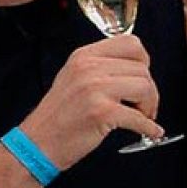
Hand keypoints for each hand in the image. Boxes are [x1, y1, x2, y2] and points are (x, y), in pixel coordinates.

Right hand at [17, 35, 163, 169]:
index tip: (143, 78)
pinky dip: (149, 128)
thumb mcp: (73, 78)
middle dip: (150, 90)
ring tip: (141, 117)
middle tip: (144, 106)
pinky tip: (149, 132)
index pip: (131, 43)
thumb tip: (138, 69)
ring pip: (145, 88)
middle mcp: (88, 68)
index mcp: (84, 56)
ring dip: (150, 106)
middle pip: (142, 68)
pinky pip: (140, 117)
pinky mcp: (101, 112)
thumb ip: (101, 68)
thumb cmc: (58, 116)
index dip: (144, 62)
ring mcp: (94, 89)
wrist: (36, 144)